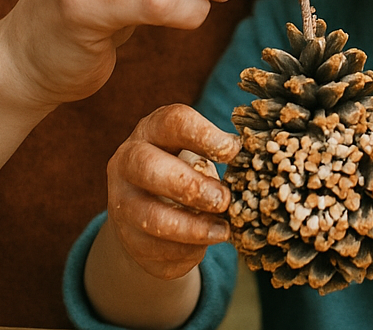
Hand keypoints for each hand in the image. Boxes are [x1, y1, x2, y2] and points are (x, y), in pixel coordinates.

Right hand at [105, 104, 239, 281]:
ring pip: (151, 216)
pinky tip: (204, 244)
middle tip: (224, 200)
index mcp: (152, 130)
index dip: (205, 135)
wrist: (150, 209)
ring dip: (192, 227)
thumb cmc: (185, 169)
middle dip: (191, 186)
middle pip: (150, 167)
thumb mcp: (197, 153)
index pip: (174, 122)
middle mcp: (128, 162)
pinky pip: (155, 249)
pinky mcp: (127, 239)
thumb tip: (250, 163)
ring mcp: (121, 202)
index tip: (234, 151)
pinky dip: (185, 250)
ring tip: (223, 231)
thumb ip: (219, 155)